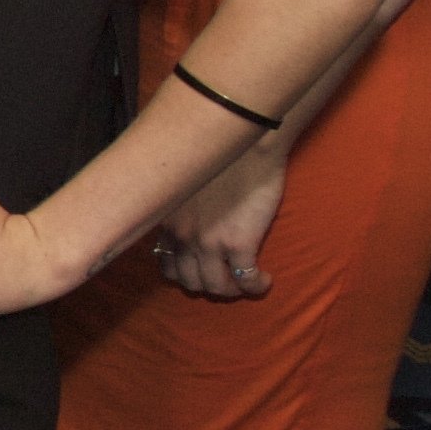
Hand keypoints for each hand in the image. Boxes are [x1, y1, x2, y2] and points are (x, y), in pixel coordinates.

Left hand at [151, 134, 285, 301]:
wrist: (248, 139)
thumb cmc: (221, 153)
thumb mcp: (185, 181)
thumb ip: (180, 203)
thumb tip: (188, 217)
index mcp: (167, 218)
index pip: (165, 263)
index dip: (183, 274)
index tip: (199, 272)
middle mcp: (181, 234)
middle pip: (189, 281)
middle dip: (208, 286)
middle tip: (226, 280)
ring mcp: (208, 242)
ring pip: (215, 286)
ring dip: (232, 290)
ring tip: (245, 283)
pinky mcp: (238, 243)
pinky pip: (246, 279)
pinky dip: (255, 286)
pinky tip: (264, 281)